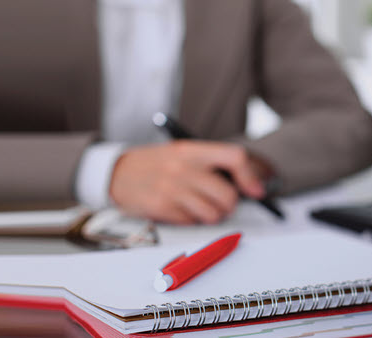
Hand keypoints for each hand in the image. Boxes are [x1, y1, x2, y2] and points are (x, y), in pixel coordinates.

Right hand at [109, 141, 266, 224]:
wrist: (116, 172)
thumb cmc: (157, 164)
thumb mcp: (183, 153)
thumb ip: (212, 164)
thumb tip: (248, 186)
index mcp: (192, 150)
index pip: (234, 157)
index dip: (249, 176)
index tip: (255, 191)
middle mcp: (184, 167)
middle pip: (227, 194)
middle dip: (229, 205)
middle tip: (223, 204)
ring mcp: (172, 188)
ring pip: (213, 213)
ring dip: (212, 216)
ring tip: (200, 207)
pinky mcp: (161, 207)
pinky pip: (191, 222)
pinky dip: (190, 220)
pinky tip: (180, 209)